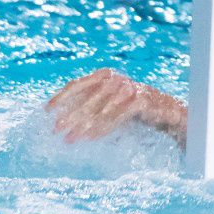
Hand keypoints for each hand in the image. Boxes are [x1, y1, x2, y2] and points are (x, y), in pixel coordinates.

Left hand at [46, 68, 186, 144]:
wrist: (165, 108)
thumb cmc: (129, 106)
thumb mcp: (106, 102)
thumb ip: (88, 104)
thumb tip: (61, 118)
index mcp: (103, 75)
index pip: (77, 84)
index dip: (62, 97)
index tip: (48, 110)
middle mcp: (115, 78)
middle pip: (86, 98)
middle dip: (70, 116)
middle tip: (57, 130)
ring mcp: (129, 88)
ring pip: (100, 109)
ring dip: (84, 126)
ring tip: (72, 138)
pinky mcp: (141, 100)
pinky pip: (118, 116)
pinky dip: (104, 127)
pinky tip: (92, 137)